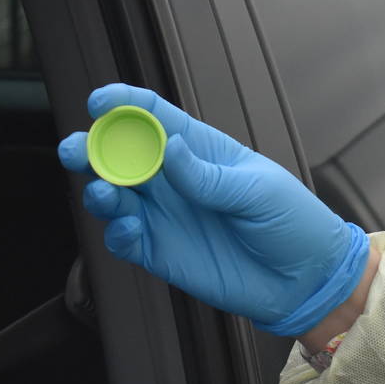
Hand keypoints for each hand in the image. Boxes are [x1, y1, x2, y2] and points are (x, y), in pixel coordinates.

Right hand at [58, 84, 368, 336]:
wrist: (305, 282)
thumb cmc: (293, 224)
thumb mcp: (258, 191)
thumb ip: (209, 176)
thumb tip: (170, 147)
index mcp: (200, 149)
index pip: (153, 116)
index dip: (123, 104)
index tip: (100, 102)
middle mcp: (174, 179)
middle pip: (120, 154)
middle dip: (94, 147)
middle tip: (79, 150)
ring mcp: (164, 216)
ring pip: (114, 195)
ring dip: (100, 190)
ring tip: (104, 193)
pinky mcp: (160, 252)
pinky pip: (124, 239)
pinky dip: (116, 232)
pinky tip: (127, 228)